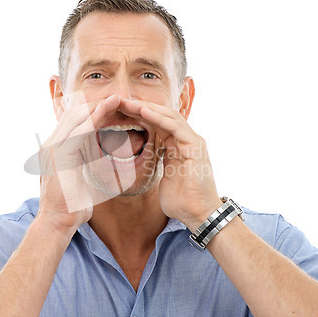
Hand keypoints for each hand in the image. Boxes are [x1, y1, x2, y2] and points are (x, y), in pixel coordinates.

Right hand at [36, 93, 121, 234]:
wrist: (58, 222)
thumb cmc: (72, 205)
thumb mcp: (84, 178)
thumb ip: (90, 165)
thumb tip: (107, 163)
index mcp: (56, 149)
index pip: (74, 122)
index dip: (93, 112)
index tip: (113, 107)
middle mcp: (51, 144)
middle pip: (74, 114)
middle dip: (96, 104)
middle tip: (117, 97)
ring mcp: (52, 148)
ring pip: (75, 119)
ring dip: (97, 108)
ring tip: (115, 99)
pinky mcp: (58, 155)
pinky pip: (77, 132)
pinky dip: (92, 121)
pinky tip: (106, 113)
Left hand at [120, 98, 222, 230]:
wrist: (198, 215)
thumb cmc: (181, 201)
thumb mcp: (163, 177)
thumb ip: (158, 164)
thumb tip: (145, 161)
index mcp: (178, 146)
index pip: (157, 124)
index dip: (139, 116)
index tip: (120, 112)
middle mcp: (186, 140)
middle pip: (162, 116)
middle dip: (141, 107)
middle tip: (120, 101)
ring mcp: (192, 141)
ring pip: (168, 116)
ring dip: (147, 108)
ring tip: (128, 102)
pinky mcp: (195, 146)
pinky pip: (175, 127)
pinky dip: (158, 118)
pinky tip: (143, 112)